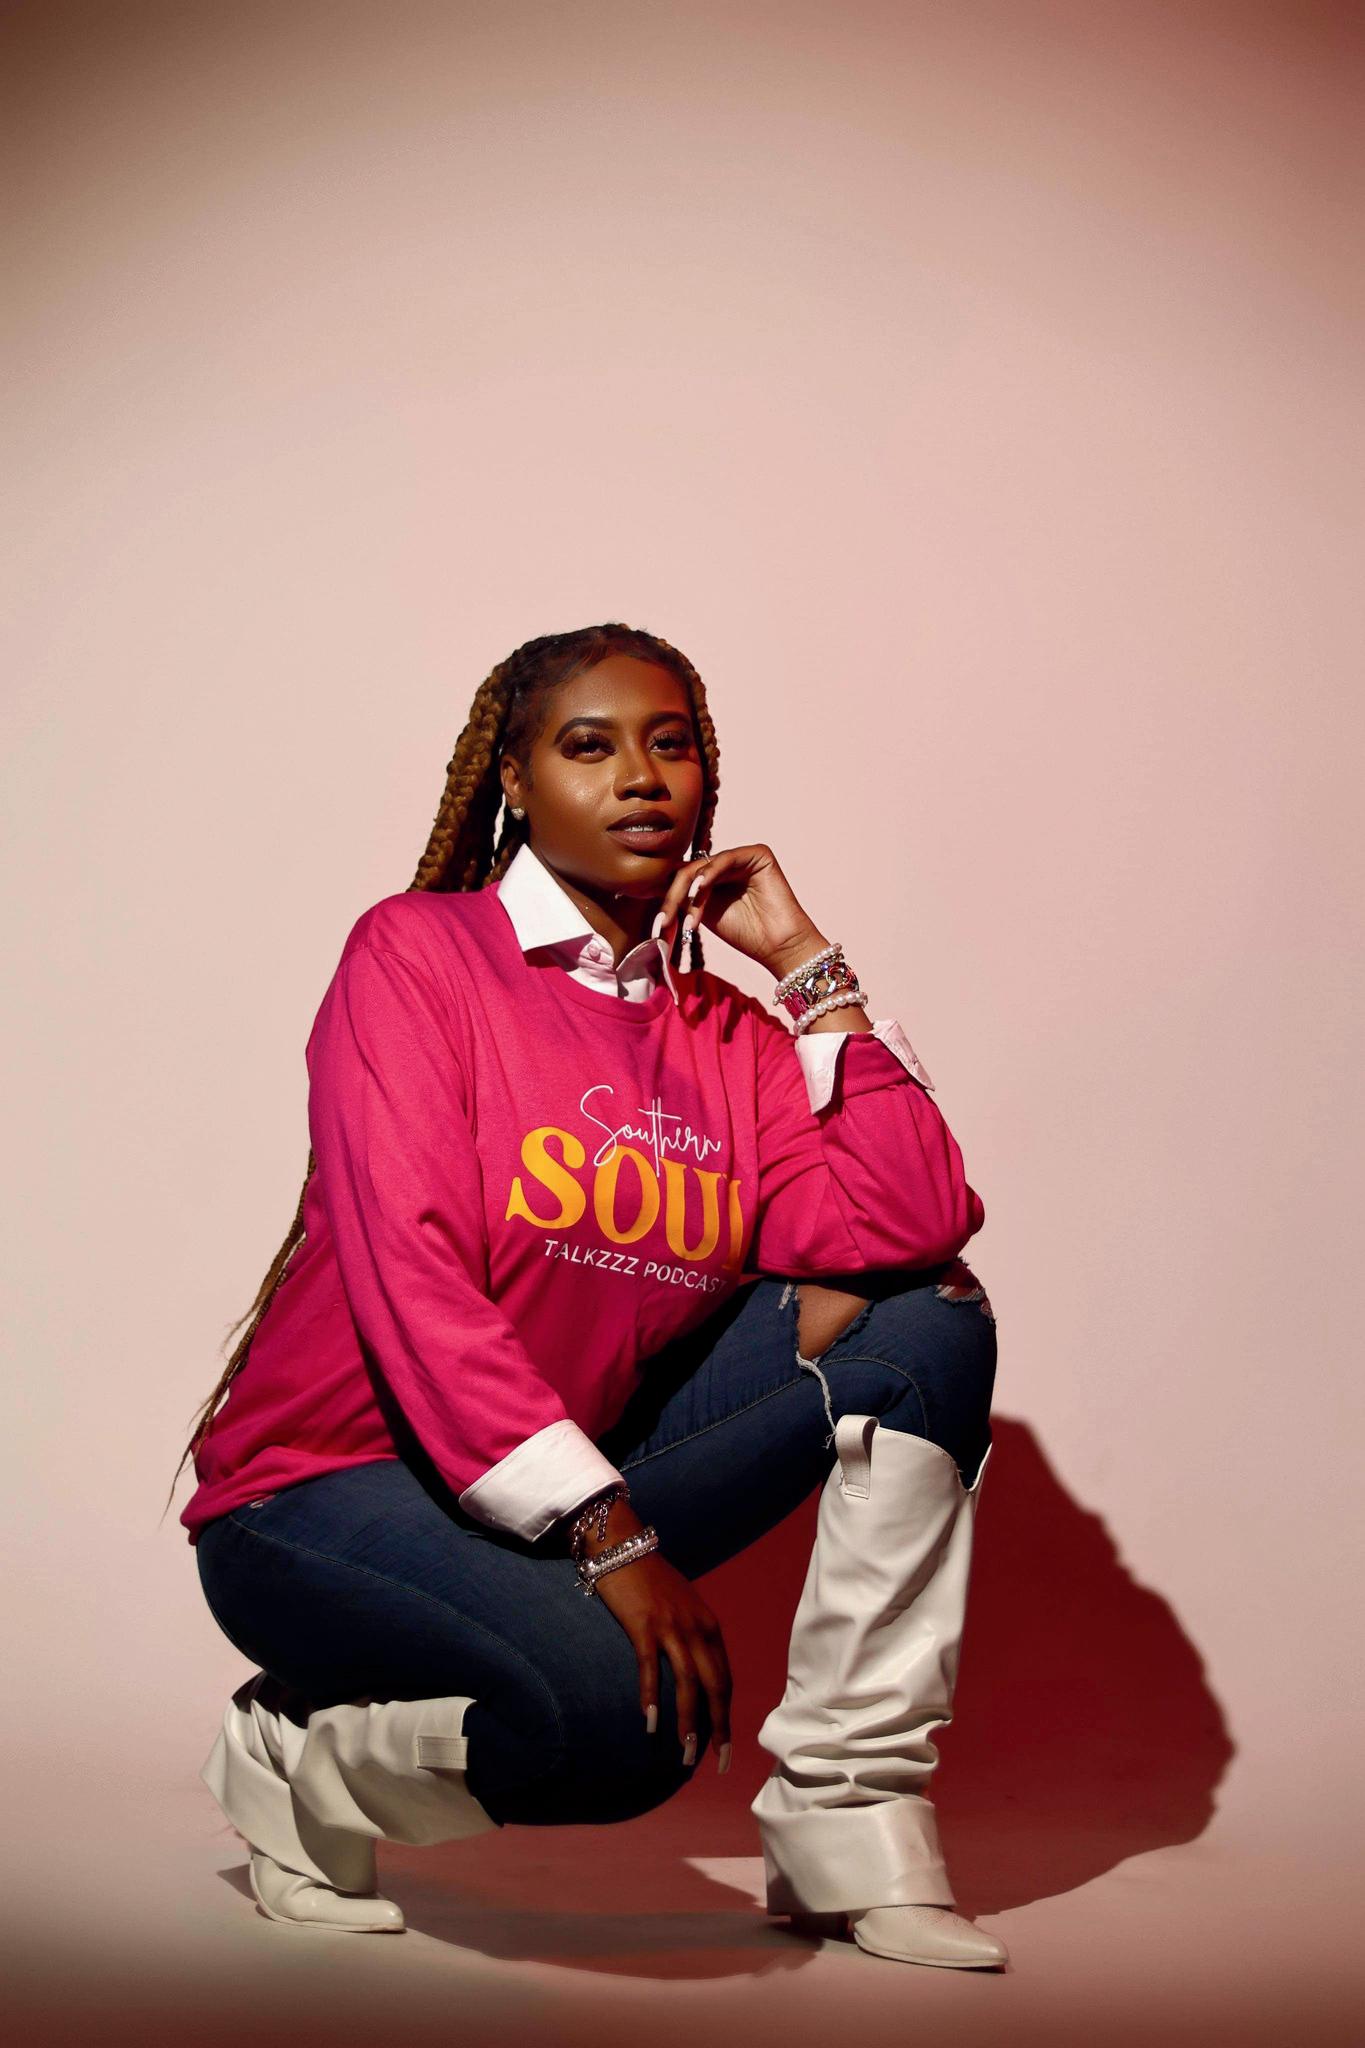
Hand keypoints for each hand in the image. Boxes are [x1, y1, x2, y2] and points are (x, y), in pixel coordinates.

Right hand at [574, 1496, 731, 1771]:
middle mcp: (697, 1629)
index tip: (723, 1746)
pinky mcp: (643, 1626)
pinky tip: (650, 1723)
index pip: (725, 1679)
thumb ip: (692, 1637)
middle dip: (717, 1727)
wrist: (623, 1544)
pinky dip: (651, 1697)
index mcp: (709, 1627)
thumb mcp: (682, 1607)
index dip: (726, 1715)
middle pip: (715, 1686)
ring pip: (688, 1684)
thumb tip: (695, 1672)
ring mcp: (671, 1627)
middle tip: (714, 1762)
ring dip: (688, 1723)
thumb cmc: (649, 1579)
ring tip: (684, 1755)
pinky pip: (651, 1669)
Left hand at [655, 843, 827, 980]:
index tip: (656, 925)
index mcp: (714, 877)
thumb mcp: (704, 914)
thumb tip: (651, 889)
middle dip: (673, 897)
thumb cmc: (746, 934)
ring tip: (686, 916)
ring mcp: (742, 857)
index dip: (666, 898)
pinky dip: (710, 874)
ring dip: (689, 891)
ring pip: (703, 866)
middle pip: (689, 872)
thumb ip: (684, 899)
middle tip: (664, 922)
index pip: (682, 879)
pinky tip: (699, 891)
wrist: (778, 945)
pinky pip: (725, 859)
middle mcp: (726, 865)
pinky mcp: (758, 854)